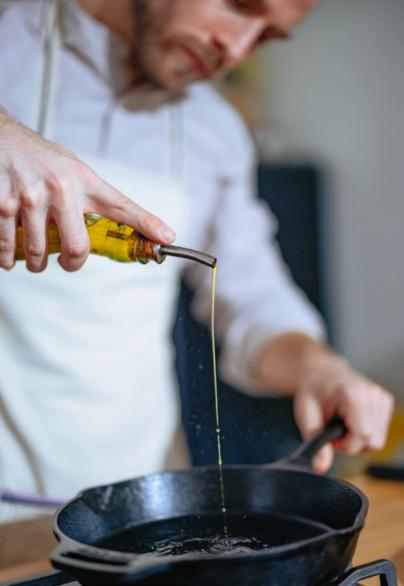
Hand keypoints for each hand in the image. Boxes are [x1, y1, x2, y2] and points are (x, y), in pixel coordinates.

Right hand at [0, 110, 175, 271]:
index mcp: (84, 180)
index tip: (167, 238)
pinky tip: (12, 254)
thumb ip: (91, 199)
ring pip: (38, 253)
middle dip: (71, 263)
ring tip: (36, 257)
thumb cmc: (41, 159)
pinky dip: (8, 258)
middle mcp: (61, 188)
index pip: (123, 206)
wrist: (2, 137)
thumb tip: (115, 229)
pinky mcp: (3, 203)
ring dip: (37, 264)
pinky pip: (7, 247)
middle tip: (67, 262)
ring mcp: (30, 197)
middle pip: (77, 248)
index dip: (148, 224)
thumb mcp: (74, 171)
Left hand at [293, 351, 394, 473]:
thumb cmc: (313, 391)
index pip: (363, 435)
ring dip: (359, 440)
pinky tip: (352, 420)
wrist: (322, 373)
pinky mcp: (386, 401)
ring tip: (343, 424)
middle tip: (335, 431)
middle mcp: (372, 394)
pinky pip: (380, 432)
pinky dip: (366, 433)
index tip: (331, 435)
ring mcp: (382, 397)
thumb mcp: (305, 414)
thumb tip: (320, 467)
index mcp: (353, 394)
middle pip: (373, 442)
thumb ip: (314, 440)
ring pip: (378, 441)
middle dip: (352, 444)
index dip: (345, 444)